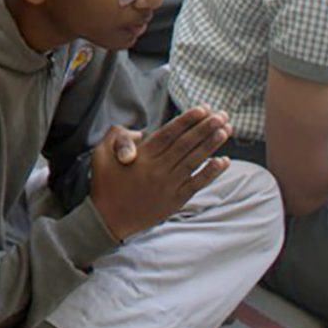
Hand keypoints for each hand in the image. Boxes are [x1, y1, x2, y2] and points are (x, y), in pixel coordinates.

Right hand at [88, 106, 231, 240]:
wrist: (109, 218)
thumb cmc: (105, 183)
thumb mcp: (101, 153)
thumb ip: (118, 136)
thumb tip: (140, 132)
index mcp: (142, 155)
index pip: (170, 133)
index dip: (187, 120)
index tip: (203, 109)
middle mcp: (158, 168)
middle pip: (186, 144)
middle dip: (206, 128)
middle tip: (222, 115)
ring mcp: (169, 185)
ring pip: (195, 160)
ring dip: (212, 144)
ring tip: (226, 130)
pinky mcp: (175, 199)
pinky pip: (197, 183)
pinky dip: (211, 172)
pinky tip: (223, 161)